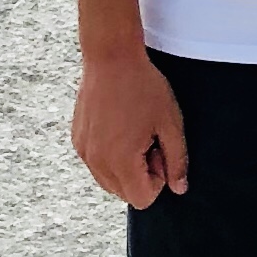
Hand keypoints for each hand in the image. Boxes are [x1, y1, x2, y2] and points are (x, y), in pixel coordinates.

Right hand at [72, 45, 188, 209]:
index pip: (141, 199)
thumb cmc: (144, 87)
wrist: (111, 57)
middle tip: (147, 139)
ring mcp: (84, 152)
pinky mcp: (77, 140)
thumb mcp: (170, 123)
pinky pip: (97, 164)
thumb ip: (177, 160)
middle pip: (124, 193)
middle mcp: (97, 162)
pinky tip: (119, 125)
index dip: (158, 179)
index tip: (159, 149)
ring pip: (108, 181)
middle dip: (140, 174)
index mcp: (121, 161)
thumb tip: (179, 189)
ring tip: (133, 132)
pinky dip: (110, 155)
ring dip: (125, 166)